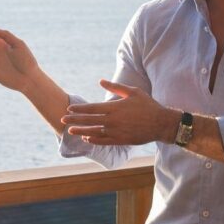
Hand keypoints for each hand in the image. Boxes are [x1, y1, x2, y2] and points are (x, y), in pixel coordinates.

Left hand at [62, 80, 177, 144]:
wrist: (161, 123)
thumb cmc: (148, 105)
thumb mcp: (133, 92)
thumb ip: (115, 87)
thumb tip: (101, 81)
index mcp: (114, 107)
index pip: (92, 108)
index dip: (79, 109)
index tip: (69, 108)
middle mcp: (113, 120)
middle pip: (89, 120)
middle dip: (75, 119)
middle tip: (62, 120)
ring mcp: (116, 132)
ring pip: (94, 132)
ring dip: (81, 131)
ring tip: (70, 131)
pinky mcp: (121, 140)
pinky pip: (104, 141)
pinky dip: (94, 140)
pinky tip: (87, 138)